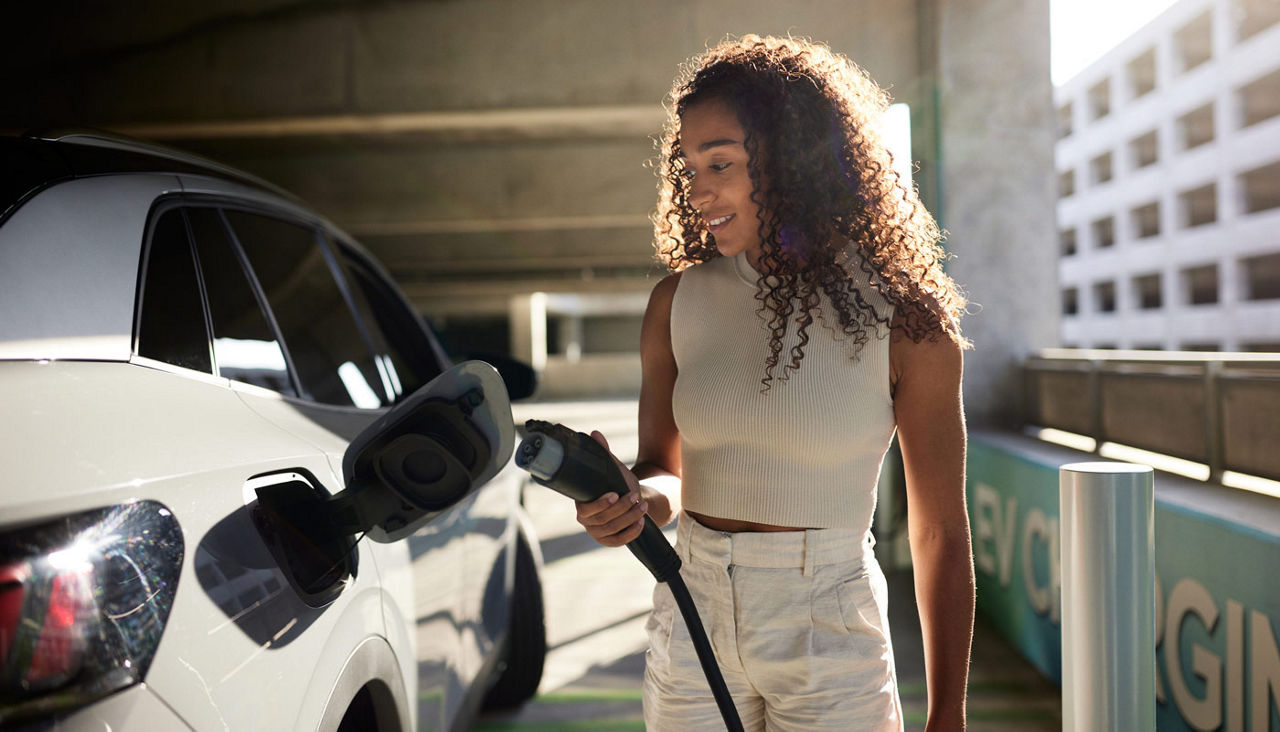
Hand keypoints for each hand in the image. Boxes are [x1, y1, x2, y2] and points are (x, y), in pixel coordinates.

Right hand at [574, 431, 647, 546]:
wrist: (630, 499)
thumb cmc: (617, 483)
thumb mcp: (612, 468)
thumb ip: (603, 453)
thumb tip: (595, 433)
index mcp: (582, 504)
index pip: (586, 509)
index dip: (600, 504)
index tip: (615, 494)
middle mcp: (586, 521)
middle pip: (602, 520)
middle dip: (621, 508)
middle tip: (635, 497)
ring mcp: (598, 533)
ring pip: (613, 529)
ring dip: (629, 518)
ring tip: (642, 507)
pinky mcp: (609, 540)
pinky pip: (619, 541)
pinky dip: (631, 533)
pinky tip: (640, 522)